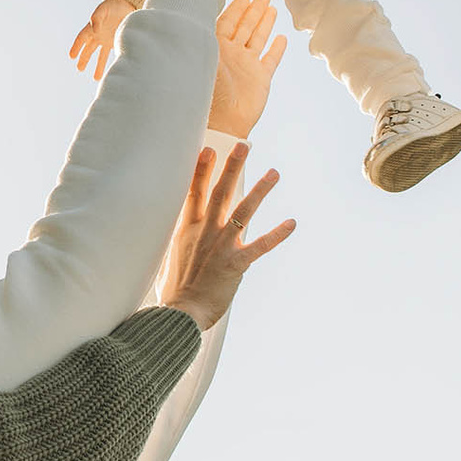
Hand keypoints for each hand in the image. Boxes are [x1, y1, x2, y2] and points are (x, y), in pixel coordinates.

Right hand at [68, 0, 138, 80]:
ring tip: (96, 78)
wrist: (126, 4)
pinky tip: (111, 71)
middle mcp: (97, 35)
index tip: (71, 56)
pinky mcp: (116, 41)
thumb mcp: (104, 9)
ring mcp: (106, 39)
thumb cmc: (113, 5)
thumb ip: (97, 17)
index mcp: (91, 27)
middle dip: (83, 59)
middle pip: (88, 50)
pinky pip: (111, 54)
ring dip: (98, 66)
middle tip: (79, 69)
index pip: (81, 39)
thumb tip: (94, 29)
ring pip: (100, 55)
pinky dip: (110, 62)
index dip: (76, 47)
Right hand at [161, 141, 294, 329]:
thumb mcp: (168, 261)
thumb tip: (180, 242)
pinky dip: (277, 234)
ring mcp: (221, 246)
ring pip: (243, 211)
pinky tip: (292, 223)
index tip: (208, 150)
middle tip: (243, 146)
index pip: (193, 193)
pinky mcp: (235, 263)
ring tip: (274, 173)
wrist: (180, 314)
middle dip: (232, 167)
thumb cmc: (174, 293)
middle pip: (220, 192)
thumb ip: (179, 245)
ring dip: (260, 190)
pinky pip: (260, 245)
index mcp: (186, 231)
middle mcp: (204, 232)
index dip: (201, 170)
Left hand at [207, 0, 288, 138]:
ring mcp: (247, 66)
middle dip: (253, 10)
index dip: (236, 9)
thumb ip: (200, 38)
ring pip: (258, 39)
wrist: (222, 123)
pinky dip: (277, 49)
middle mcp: (232, 55)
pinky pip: (271, 60)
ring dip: (265, 23)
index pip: (227, 22)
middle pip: (244, 27)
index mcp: (216, 48)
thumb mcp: (201, 59)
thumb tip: (190, 14)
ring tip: (272, 8)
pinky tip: (281, 38)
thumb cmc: (206, 93)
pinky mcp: (261, 79)